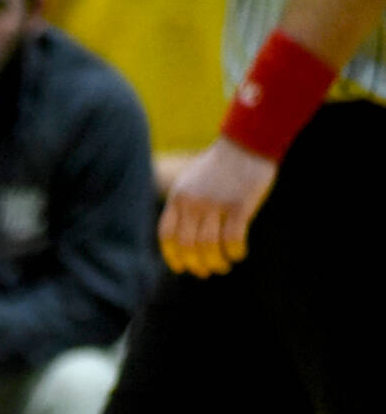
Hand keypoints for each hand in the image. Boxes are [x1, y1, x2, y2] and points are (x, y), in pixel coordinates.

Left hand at [157, 136, 276, 277]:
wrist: (247, 141)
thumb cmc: (221, 165)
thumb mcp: (191, 182)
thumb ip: (185, 206)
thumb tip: (186, 240)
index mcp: (178, 198)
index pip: (166, 235)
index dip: (172, 256)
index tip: (181, 267)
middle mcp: (193, 202)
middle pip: (187, 245)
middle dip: (196, 264)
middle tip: (206, 272)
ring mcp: (215, 203)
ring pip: (208, 246)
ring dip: (216, 262)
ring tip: (224, 266)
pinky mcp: (239, 204)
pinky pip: (233, 239)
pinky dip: (235, 252)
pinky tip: (239, 254)